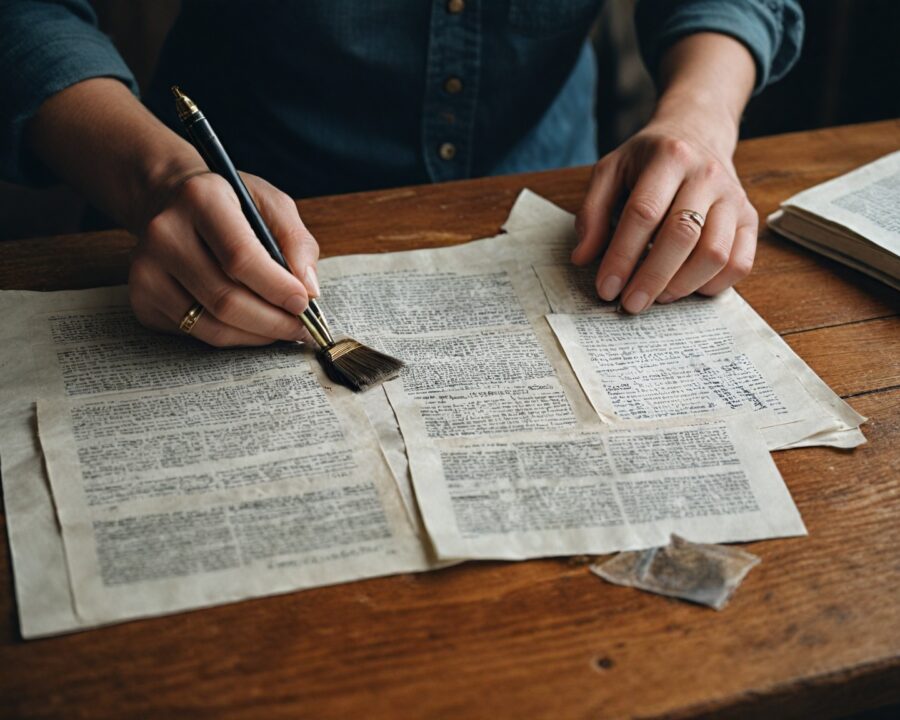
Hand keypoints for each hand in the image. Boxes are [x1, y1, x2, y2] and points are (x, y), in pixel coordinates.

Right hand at [129, 171, 319, 345]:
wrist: (170, 202)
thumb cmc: (230, 205)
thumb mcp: (271, 204)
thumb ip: (296, 241)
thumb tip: (309, 289)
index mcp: (200, 199)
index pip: (240, 257)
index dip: (277, 288)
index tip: (305, 303)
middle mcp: (165, 233)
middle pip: (226, 299)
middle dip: (273, 321)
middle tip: (300, 326)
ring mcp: (146, 270)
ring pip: (212, 325)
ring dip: (257, 335)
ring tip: (282, 328)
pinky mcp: (142, 299)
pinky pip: (196, 334)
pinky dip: (233, 337)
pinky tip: (251, 323)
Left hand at [572, 107, 757, 313]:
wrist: (698, 132)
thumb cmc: (649, 159)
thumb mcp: (611, 171)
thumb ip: (592, 212)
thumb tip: (582, 258)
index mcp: (669, 157)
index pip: (643, 213)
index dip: (622, 256)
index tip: (606, 287)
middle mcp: (707, 175)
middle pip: (682, 235)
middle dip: (651, 278)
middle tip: (630, 304)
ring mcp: (733, 197)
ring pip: (715, 253)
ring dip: (682, 285)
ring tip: (656, 297)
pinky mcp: (749, 218)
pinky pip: (740, 263)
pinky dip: (714, 285)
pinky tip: (687, 289)